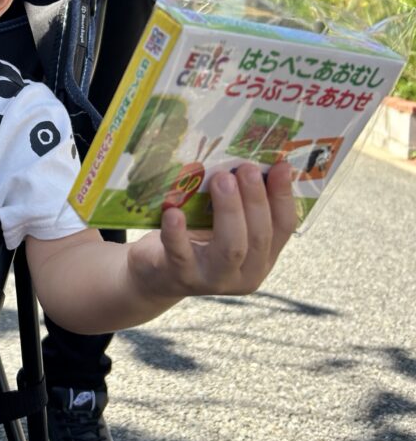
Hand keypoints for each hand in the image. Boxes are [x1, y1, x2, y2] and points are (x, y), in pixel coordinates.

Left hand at [128, 161, 297, 298]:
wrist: (157, 272)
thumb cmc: (195, 240)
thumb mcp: (223, 224)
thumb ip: (240, 203)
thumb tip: (254, 161)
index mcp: (263, 257)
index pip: (283, 227)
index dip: (284, 196)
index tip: (281, 166)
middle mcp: (245, 273)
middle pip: (259, 237)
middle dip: (255, 200)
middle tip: (245, 168)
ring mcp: (213, 279)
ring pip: (231, 248)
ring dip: (229, 210)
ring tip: (220, 179)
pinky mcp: (181, 276)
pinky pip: (181, 253)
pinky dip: (178, 232)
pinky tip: (173, 211)